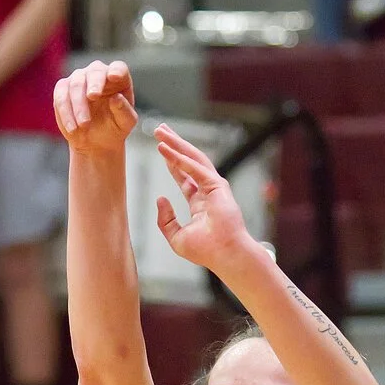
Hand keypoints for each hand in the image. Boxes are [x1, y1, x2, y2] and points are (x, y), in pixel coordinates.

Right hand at [52, 60, 137, 158]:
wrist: (95, 140)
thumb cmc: (114, 127)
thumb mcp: (125, 123)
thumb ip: (123, 111)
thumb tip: (116, 98)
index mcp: (119, 78)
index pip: (118, 68)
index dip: (116, 71)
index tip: (114, 76)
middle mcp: (98, 73)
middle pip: (95, 71)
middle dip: (94, 84)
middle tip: (92, 97)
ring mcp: (79, 78)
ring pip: (76, 84)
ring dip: (79, 105)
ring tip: (83, 125)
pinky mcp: (63, 89)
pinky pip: (61, 95)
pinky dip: (66, 112)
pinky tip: (72, 128)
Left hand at [152, 123, 253, 273]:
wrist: (224, 255)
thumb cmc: (205, 251)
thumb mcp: (176, 237)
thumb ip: (166, 220)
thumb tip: (160, 199)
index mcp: (200, 202)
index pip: (183, 176)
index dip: (171, 161)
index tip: (160, 148)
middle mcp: (208, 190)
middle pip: (188, 161)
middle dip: (174, 144)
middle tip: (160, 129)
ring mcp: (214, 187)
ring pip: (193, 158)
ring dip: (177, 144)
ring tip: (161, 132)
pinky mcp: (218, 186)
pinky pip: (196, 169)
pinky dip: (181, 159)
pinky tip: (167, 151)